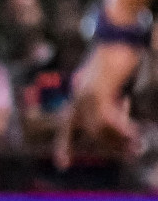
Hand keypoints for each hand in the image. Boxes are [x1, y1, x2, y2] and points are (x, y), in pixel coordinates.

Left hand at [54, 43, 141, 168]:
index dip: (64, 145)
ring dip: (119, 139)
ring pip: (99, 129)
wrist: (119, 36)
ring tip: (138, 144)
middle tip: (133, 152)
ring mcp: (86, 95)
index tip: (61, 164)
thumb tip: (119, 122)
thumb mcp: (116, 87)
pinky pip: (108, 120)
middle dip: (111, 145)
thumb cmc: (121, 59)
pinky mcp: (98, 92)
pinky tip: (135, 134)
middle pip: (90, 132)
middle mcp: (78, 98)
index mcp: (78, 97)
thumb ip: (115, 104)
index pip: (67, 126)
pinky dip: (121, 129)